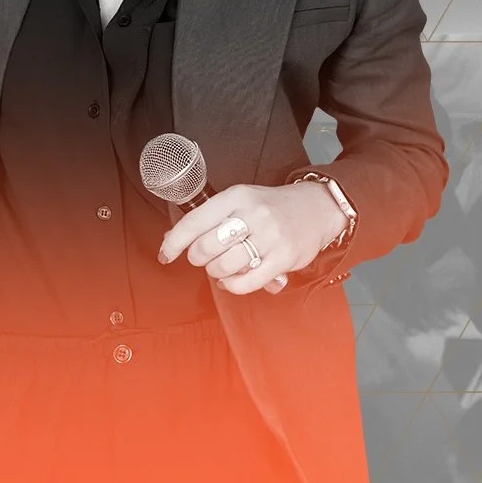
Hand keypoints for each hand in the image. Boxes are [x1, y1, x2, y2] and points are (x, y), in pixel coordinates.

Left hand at [157, 181, 347, 295]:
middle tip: (205, 257)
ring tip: (223, 267)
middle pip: (206, 248)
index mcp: (236, 196)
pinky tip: (234, 279)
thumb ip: (210, 217)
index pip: (195, 221)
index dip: (174, 242)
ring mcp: (269, 237)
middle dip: (198, 258)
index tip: (165, 254)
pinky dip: (232, 285)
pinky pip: (245, 282)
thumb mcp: (241, 200)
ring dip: (216, 273)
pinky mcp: (283, 259)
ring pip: (224, 267)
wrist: (316, 208)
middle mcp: (252, 214)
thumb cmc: (271, 207)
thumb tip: (172, 239)